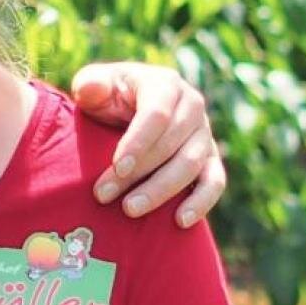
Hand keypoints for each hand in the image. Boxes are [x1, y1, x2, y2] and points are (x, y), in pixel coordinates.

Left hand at [72, 62, 224, 227]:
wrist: (127, 109)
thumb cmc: (108, 96)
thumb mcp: (94, 84)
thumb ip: (90, 85)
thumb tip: (92, 88)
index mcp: (165, 84)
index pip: (157, 113)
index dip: (138, 142)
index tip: (117, 166)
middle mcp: (192, 106)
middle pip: (172, 143)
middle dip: (139, 172)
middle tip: (105, 195)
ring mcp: (204, 133)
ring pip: (192, 164)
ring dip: (162, 190)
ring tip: (130, 209)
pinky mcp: (210, 159)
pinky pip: (215, 182)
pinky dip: (201, 202)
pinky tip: (180, 221)